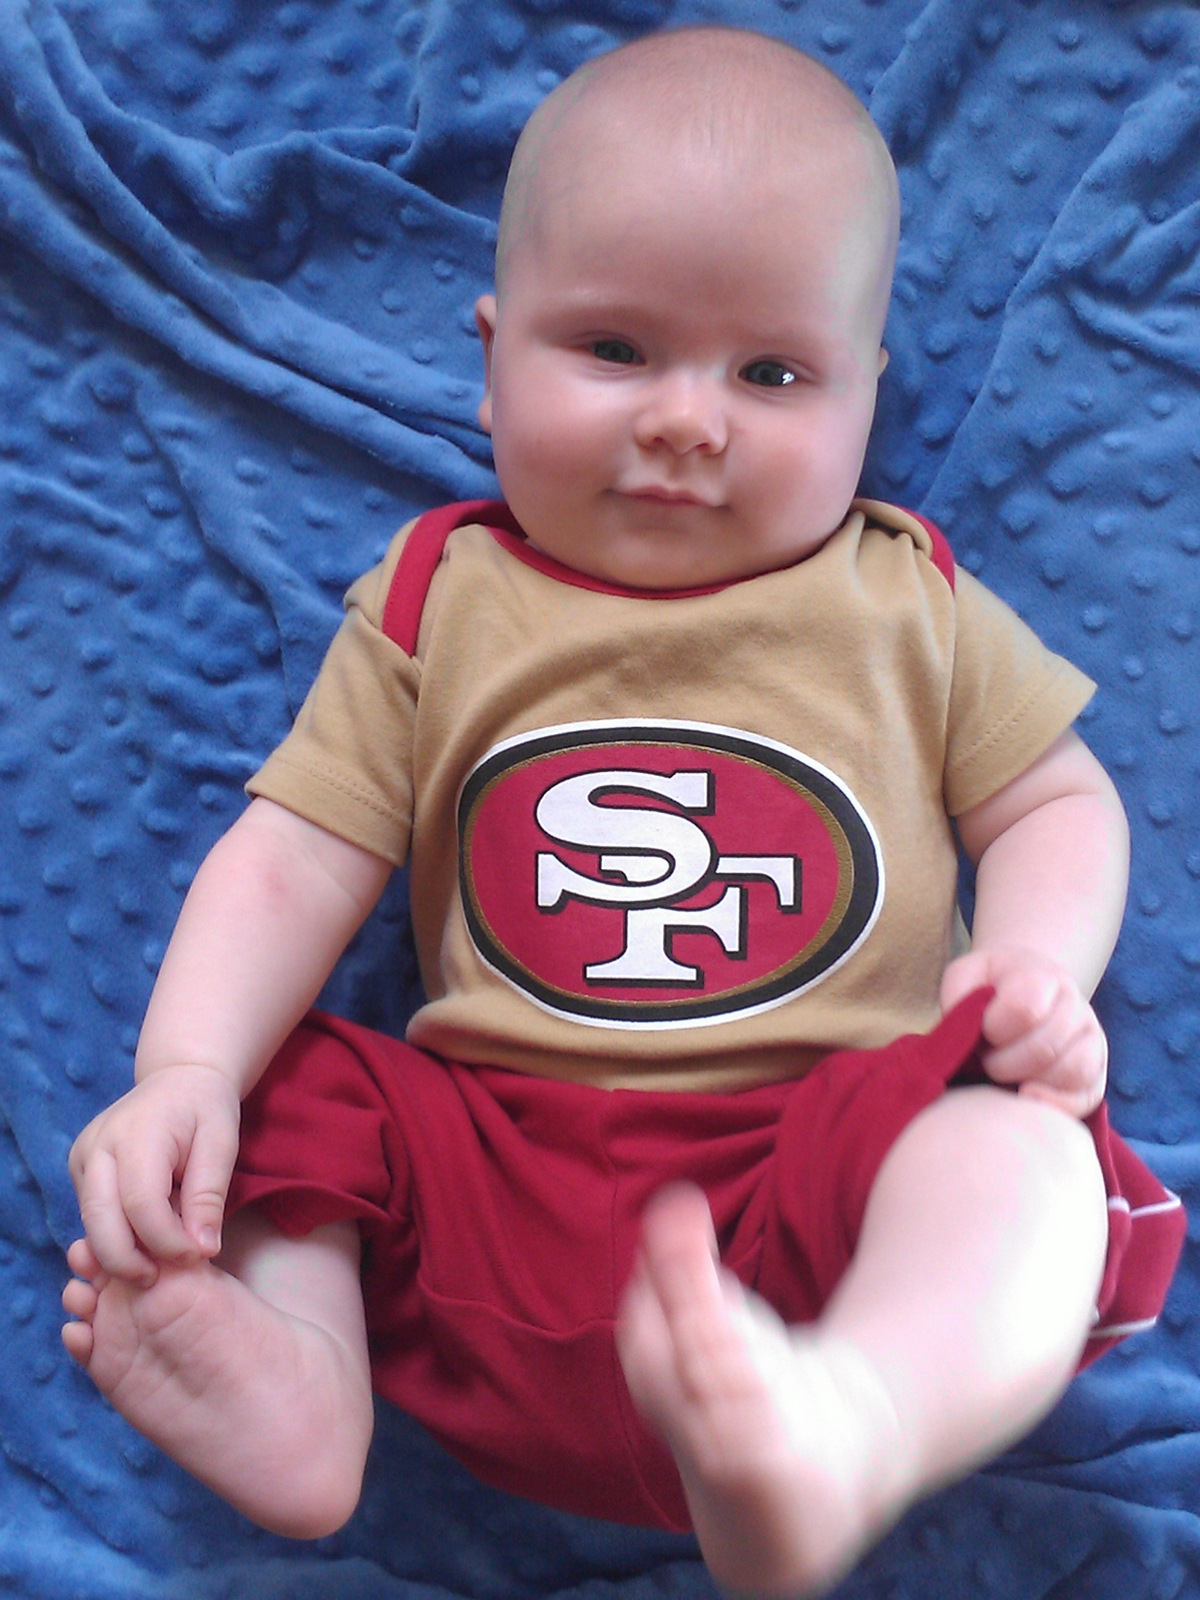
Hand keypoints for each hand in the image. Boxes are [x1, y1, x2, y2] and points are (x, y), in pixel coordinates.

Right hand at [67, 1064, 241, 1284]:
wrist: (178, 1078)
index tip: (195, 1258)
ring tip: (158, 1262)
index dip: (166, 1242)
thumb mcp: (222, 1143)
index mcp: (137, 1134)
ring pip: (92, 1225)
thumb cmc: (205, 1108)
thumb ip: (209, 1195)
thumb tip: (202, 1250)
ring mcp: (82, 1158)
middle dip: (131, 1262)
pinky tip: (144, 1241)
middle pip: (102, 1222)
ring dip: (122, 1253)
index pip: (141, 1204)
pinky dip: (115, 1237)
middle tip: (163, 1278)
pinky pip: (93, 1216)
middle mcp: (98, 1147)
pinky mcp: (79, 1170)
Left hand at [941, 947, 1106, 1118]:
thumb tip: (969, 1031)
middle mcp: (1074, 1004)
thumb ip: (959, 995)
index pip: (1024, 1009)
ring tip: (1005, 1074)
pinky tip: (1027, 1096)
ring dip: (1027, 1081)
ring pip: (1071, 1072)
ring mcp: (1091, 1037)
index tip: (982, 1032)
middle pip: (1044, 1048)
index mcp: (1042, 976)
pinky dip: (1056, 1105)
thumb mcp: (966, 975)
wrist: (1028, 985)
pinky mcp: (1096, 1070)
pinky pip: (1086, 1096)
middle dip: (1003, 1063)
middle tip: (986, 1060)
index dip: (994, 1029)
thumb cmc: (990, 986)